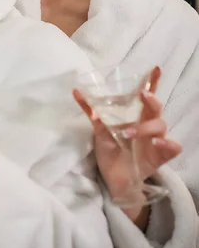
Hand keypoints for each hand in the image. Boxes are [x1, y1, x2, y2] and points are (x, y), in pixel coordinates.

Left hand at [73, 67, 181, 225]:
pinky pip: (173, 147)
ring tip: (128, 134)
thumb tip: (75, 91)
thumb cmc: (110, 150)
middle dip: (152, 99)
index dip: (152, 81)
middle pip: (156, 106)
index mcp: (136, 115)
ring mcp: (156, 140)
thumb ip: (91, 111)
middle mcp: (148, 124)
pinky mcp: (161, 156)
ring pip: (161, 125)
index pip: (146, 95)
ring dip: (145, 127)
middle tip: (142, 96)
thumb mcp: (99, 129)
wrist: (114, 179)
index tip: (155, 68)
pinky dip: (167, 143)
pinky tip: (156, 143)